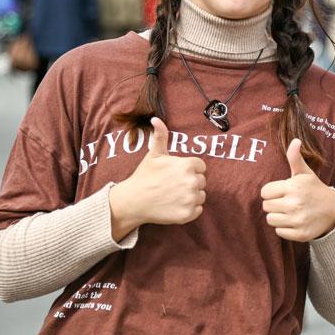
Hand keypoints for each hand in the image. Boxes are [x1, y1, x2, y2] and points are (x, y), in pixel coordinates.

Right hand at [109, 117, 205, 234]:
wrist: (133, 201)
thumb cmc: (145, 176)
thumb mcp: (154, 154)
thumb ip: (160, 136)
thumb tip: (156, 119)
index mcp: (187, 165)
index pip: (200, 166)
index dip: (189, 169)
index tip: (176, 174)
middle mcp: (192, 181)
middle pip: (201, 181)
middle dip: (190, 182)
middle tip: (172, 185)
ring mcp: (190, 199)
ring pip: (200, 195)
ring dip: (191, 196)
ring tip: (173, 195)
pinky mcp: (188, 214)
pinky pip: (198, 210)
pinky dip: (189, 209)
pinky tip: (175, 205)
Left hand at [261, 139, 334, 241]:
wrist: (334, 211)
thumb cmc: (314, 189)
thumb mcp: (305, 173)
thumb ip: (295, 157)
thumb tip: (295, 140)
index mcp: (293, 187)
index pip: (265, 192)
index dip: (271, 191)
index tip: (282, 191)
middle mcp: (295, 204)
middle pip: (266, 206)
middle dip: (274, 203)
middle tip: (286, 201)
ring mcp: (298, 220)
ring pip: (270, 220)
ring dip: (278, 216)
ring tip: (289, 211)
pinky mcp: (300, 234)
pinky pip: (279, 232)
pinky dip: (284, 228)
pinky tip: (294, 221)